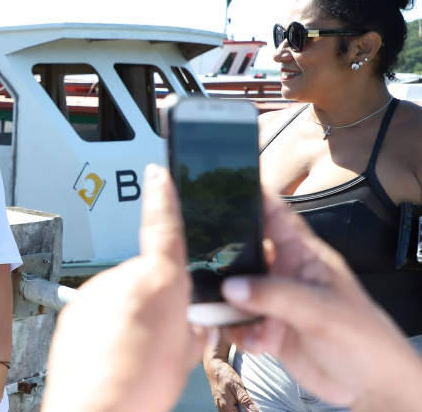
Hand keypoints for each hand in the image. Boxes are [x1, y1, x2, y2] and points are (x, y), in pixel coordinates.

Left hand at [42, 165, 207, 411]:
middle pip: (145, 277)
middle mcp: (124, 278)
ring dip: (127, 316)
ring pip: (119, 295)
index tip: (158, 173)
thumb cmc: (140, 386)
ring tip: (131, 353)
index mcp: (160, 281)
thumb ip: (191, 331)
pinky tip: (110, 355)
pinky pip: (96, 310)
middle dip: (153, 299)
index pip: (164, 227)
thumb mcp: (185, 358)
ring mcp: (94, 292)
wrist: (94, 408)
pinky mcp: (73, 310)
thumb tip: (193, 325)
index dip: (163, 197)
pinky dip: (104, 328)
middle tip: (157, 336)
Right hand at [203, 356, 256, 411]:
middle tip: (250, 406)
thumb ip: (245, 400)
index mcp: (226, 405)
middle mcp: (221, 407)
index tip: (254, 410)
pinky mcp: (219, 401)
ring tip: (245, 405)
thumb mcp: (237, 385)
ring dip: (238, 410)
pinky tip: (238, 404)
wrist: (214, 367)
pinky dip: (234, 409)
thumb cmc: (225, 375)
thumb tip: (254, 411)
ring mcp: (219, 405)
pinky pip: (227, 410)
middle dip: (242, 411)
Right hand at [222, 193, 421, 410]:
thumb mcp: (321, 312)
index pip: (275, 218)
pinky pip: (238, 324)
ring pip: (235, 291)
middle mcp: (285, 276)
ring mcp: (275, 303)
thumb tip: (232, 287)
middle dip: (224, 258)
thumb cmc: (364, 340)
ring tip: (227, 313)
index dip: (253, 199)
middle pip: (245, 254)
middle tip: (205, 265)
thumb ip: (275, 296)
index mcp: (304, 257)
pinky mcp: (268, 330)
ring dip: (226, 303)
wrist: (371, 386)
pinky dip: (237, 332)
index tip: (224, 189)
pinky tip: (254, 342)